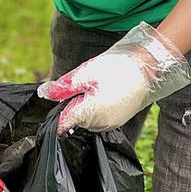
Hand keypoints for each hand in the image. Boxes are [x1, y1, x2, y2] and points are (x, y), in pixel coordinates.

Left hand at [38, 22, 190, 133]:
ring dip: (84, 107)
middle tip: (80, 86)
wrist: (147, 68)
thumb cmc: (116, 68)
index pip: (62, 123)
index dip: (55, 116)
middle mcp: (100, 123)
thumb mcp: (85, 73)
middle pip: (75, 120)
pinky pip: (99, 119)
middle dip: (71, 106)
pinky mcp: (118, 121)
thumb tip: (44, 94)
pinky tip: (103, 92)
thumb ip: (63, 86)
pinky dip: (95, 109)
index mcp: (89, 112)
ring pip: (87, 120)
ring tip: (94, 87)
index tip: (53, 106)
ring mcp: (111, 124)